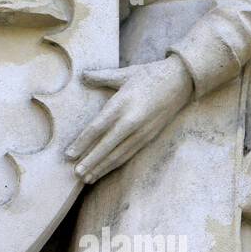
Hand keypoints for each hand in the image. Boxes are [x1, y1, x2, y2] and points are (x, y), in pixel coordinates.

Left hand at [65, 55, 193, 183]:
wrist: (181, 81)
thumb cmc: (150, 75)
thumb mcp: (124, 73)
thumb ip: (101, 77)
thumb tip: (82, 75)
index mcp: (122, 104)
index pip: (97, 128)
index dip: (82, 143)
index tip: (69, 154)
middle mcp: (131, 120)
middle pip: (106, 146)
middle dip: (90, 161)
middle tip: (75, 174)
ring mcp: (142, 131)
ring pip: (118, 154)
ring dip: (102, 167)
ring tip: (87, 178)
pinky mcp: (150, 137)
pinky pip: (129, 154)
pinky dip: (115, 164)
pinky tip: (105, 170)